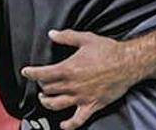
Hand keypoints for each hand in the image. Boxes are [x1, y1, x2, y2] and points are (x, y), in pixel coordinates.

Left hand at [21, 30, 141, 129]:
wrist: (128, 63)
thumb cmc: (109, 51)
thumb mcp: (87, 39)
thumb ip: (67, 37)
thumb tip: (52, 34)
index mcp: (69, 69)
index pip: (43, 74)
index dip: (31, 73)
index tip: (26, 72)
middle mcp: (73, 85)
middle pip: (49, 89)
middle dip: (42, 86)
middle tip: (42, 82)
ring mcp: (81, 97)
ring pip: (56, 105)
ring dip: (47, 102)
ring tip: (45, 99)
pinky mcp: (92, 105)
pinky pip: (77, 120)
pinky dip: (68, 125)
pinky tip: (63, 124)